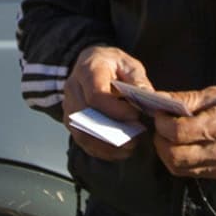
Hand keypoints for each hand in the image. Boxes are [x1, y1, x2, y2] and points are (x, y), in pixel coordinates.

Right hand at [61, 44, 152, 158]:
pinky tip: (118, 152)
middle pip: (86, 117)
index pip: (96, 95)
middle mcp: (72, 87)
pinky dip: (99, 150)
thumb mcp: (129, 64)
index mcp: (88, 69)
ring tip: (129, 148)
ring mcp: (68, 105)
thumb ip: (138, 81)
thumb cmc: (112, 64)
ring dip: (105, 145)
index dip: (116, 110)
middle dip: (111, 131)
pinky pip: (81, 140)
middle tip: (135, 138)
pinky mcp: (70, 120)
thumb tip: (147, 97)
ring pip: (81, 132)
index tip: (135, 116)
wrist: (91, 63)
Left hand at [150, 84, 215, 181]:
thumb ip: (187, 98)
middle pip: (173, 155)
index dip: (161, 124)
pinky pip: (191, 173)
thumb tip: (161, 98)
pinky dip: (179, 161)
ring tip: (168, 138)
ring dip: (166, 154)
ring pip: (178, 168)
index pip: (177, 132)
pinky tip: (182, 147)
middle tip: (161, 127)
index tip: (159, 114)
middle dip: (160, 140)